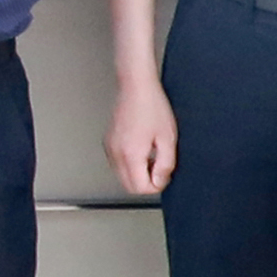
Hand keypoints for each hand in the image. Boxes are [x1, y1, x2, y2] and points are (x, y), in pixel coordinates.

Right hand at [107, 75, 178, 196]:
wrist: (136, 87)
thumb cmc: (152, 106)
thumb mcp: (168, 138)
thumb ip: (166, 164)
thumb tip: (160, 180)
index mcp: (131, 154)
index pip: (140, 188)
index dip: (156, 185)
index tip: (164, 175)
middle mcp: (116, 154)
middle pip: (129, 186)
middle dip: (146, 183)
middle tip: (159, 169)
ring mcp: (110, 149)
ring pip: (122, 177)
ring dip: (137, 174)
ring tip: (151, 156)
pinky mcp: (108, 143)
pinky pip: (118, 164)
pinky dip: (130, 165)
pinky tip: (141, 150)